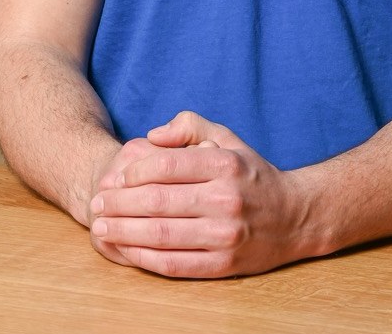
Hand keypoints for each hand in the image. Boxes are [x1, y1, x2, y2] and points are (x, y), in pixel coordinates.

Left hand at [88, 111, 319, 277]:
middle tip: (96, 203)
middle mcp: (226, 199)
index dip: (135, 173)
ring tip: (102, 227)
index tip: (115, 177)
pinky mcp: (224, 265)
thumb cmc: (252, 175)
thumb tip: (152, 134)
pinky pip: (175, 264)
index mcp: (225, 165)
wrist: (295, 217)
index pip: (168, 166)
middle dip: (120, 204)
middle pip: (159, 202)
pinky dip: (145, 258)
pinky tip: (126, 250)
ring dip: (125, 232)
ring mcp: (225, 235)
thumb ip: (190, 126)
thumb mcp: (228, 139)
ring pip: (163, 235)